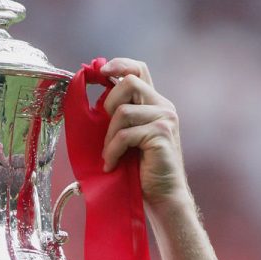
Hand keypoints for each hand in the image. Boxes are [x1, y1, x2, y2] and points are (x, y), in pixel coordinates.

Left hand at [100, 58, 189, 206]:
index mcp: (155, 102)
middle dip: (109, 103)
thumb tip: (96, 99)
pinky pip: (125, 134)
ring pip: (123, 112)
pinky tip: (112, 164)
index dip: (119, 64)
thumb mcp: (129, 135)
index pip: (139, 69)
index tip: (100, 72)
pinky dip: (112, 151)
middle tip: (107, 129)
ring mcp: (165, 118)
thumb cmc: (141, 168)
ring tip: (110, 154)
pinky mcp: (161, 134)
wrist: (162, 195)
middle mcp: (163, 106)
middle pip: (129, 82)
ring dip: (109, 136)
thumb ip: (120, 115)